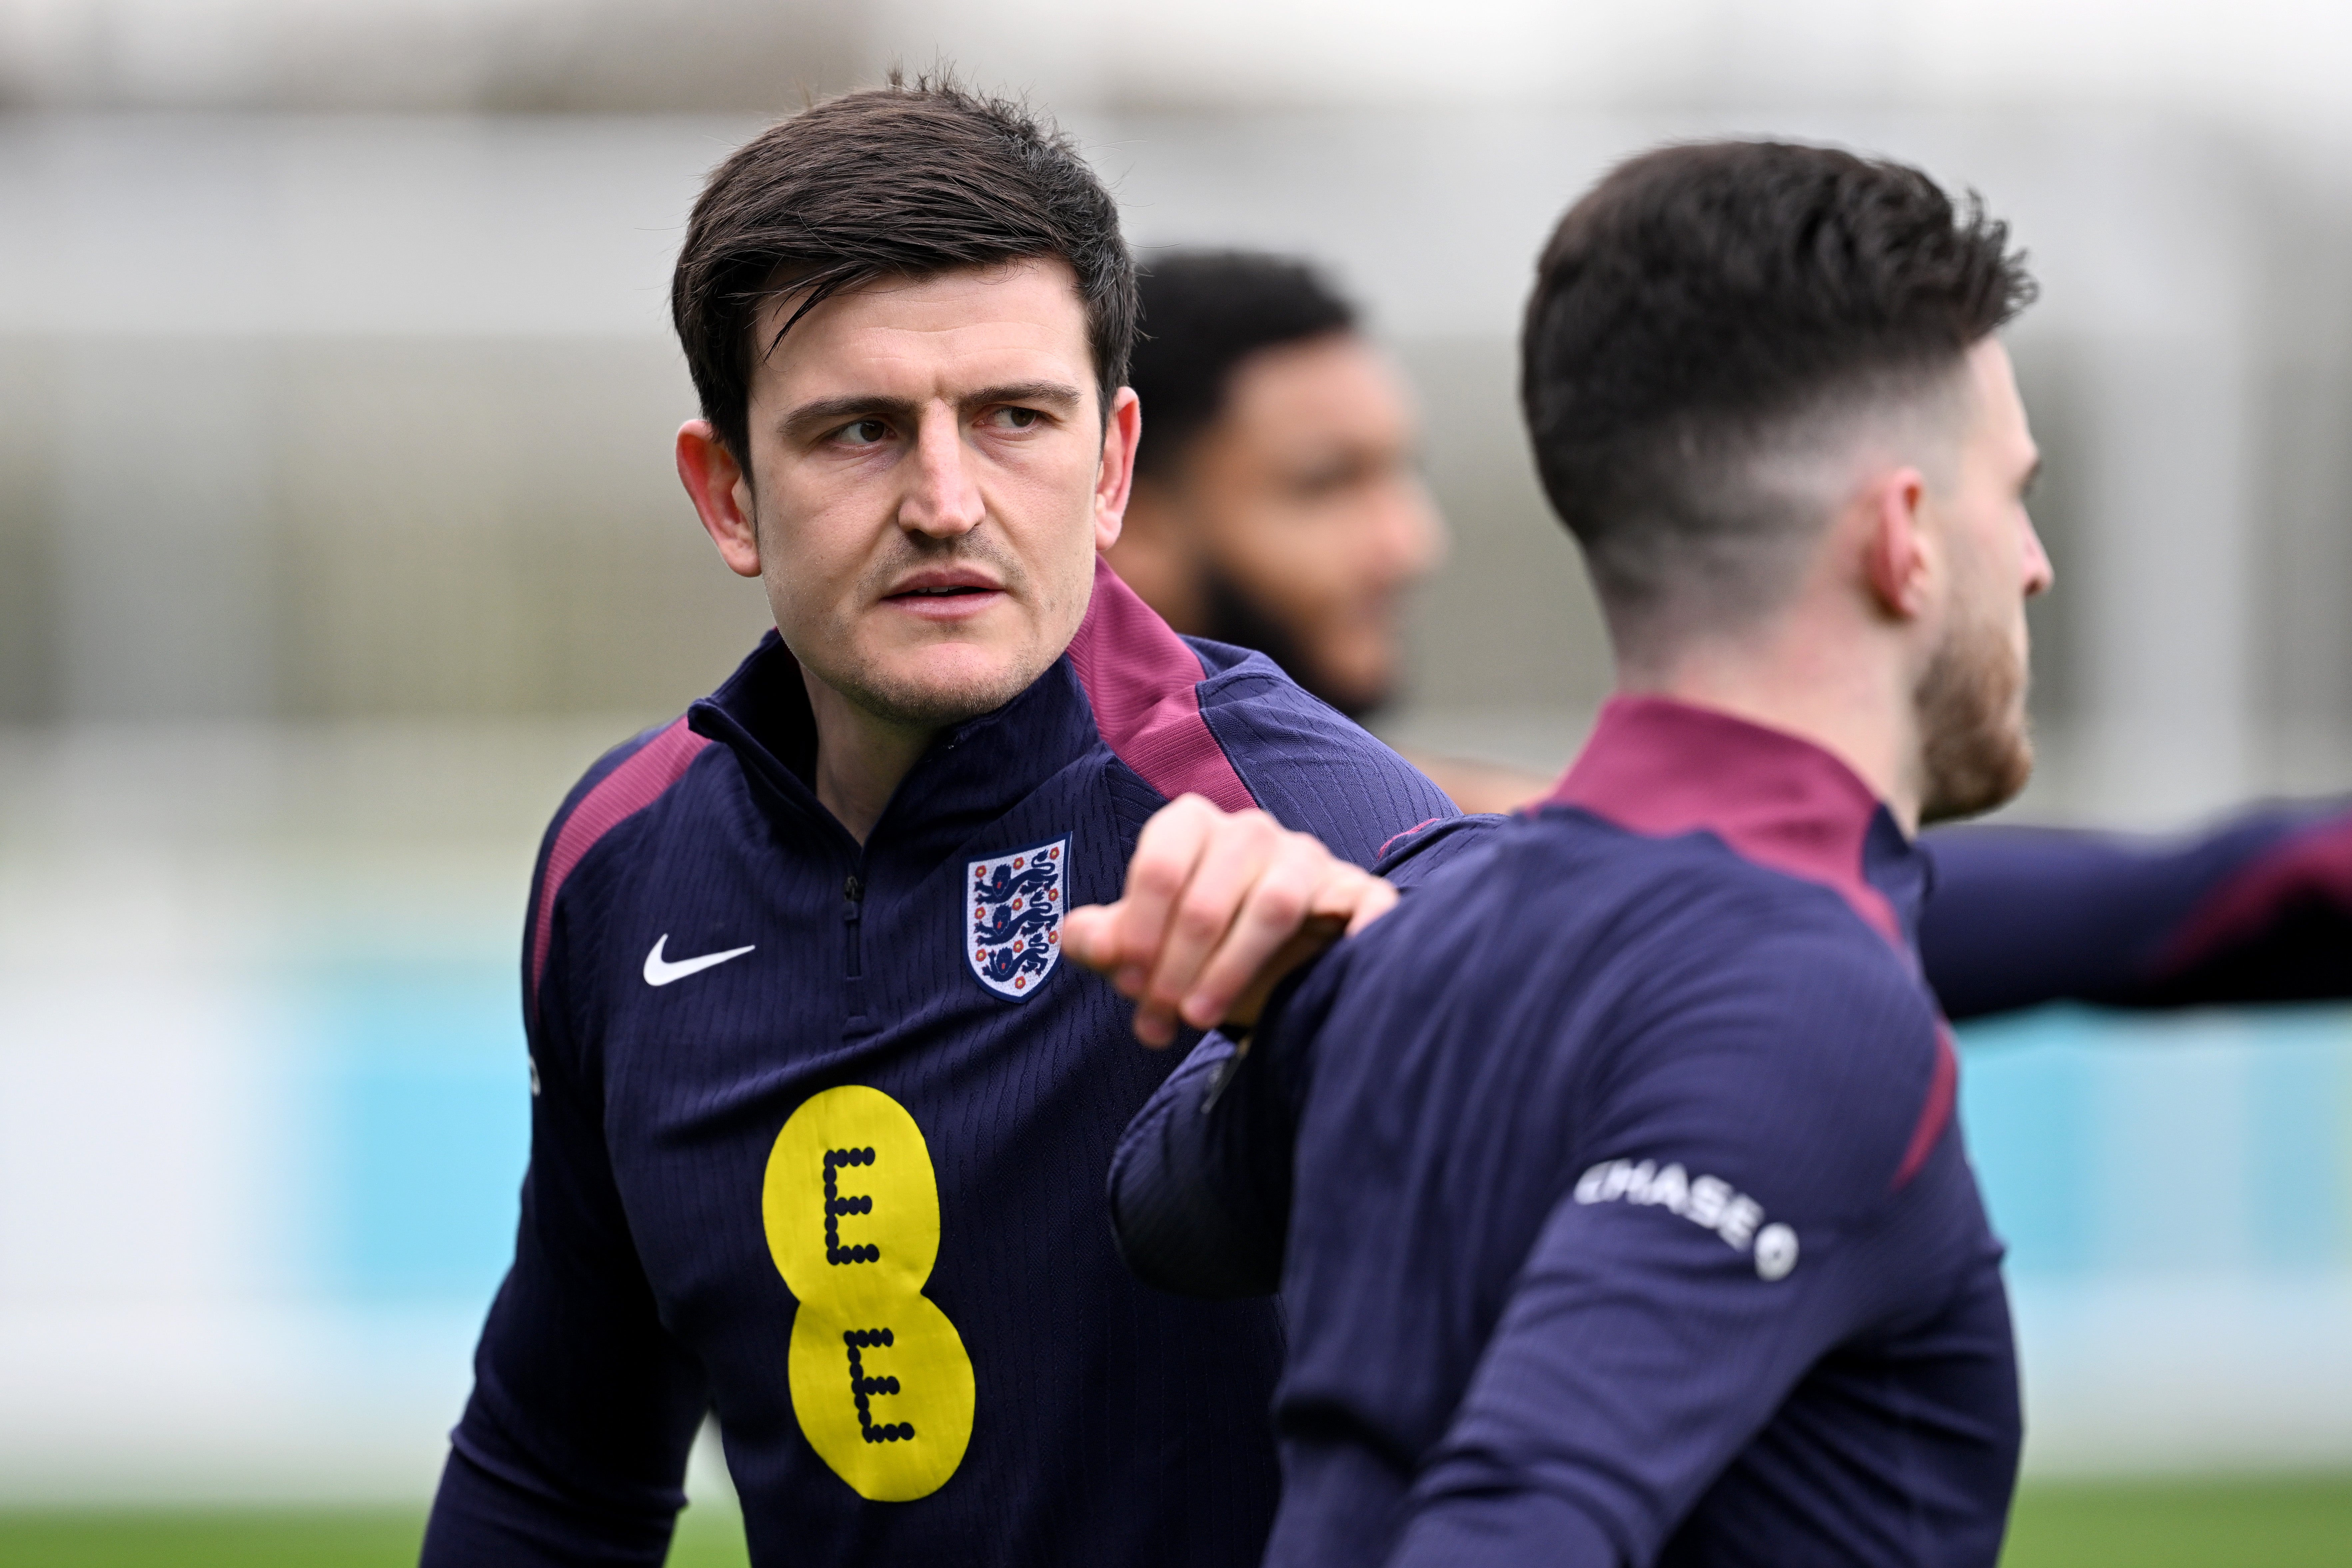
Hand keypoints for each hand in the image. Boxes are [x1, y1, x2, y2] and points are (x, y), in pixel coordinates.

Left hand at [1063, 794, 1398, 1046]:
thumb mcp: (1142, 944)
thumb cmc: (1193, 946)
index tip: (1126, 981)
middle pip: (1208, 897)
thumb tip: (1083, 939)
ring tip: (1201, 1020)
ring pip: (1274, 905)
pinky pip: (1364, 904)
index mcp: (1192, 826)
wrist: (1270, 960)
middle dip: (1175, 967)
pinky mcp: (1355, 891)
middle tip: (1158, 1020)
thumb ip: (1105, 939)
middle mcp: (1252, 832)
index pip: (1159, 866)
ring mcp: (1308, 859)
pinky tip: (1341, 967)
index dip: (1138, 930)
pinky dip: (1358, 931)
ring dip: (1231, 969)